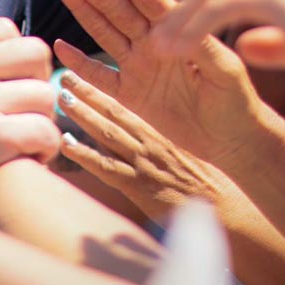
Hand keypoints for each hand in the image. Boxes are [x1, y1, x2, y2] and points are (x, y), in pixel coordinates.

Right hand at [0, 18, 58, 209]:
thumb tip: (20, 51)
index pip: (5, 28)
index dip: (19, 56)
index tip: (13, 82)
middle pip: (34, 52)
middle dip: (40, 79)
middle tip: (28, 107)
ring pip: (44, 93)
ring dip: (45, 118)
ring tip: (29, 136)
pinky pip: (44, 129)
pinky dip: (47, 146)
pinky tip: (33, 156)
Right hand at [51, 0, 270, 169]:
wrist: (234, 140)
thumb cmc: (237, 101)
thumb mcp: (223, 69)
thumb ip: (198, 46)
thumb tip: (165, 34)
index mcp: (176, 28)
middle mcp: (153, 42)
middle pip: (115, 5)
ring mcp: (139, 66)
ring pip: (103, 30)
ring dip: (81, 8)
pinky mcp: (131, 94)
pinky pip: (98, 76)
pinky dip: (79, 62)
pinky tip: (59, 45)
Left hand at [55, 70, 234, 222]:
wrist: (223, 209)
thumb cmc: (203, 184)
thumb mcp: (179, 157)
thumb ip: (153, 147)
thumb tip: (128, 143)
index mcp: (158, 134)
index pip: (125, 107)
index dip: (100, 91)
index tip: (80, 76)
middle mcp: (149, 142)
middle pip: (113, 111)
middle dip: (87, 92)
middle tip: (65, 76)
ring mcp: (142, 162)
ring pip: (106, 132)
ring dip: (82, 114)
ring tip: (62, 98)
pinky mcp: (139, 185)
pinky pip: (106, 167)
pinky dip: (84, 155)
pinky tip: (66, 144)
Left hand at [150, 0, 284, 96]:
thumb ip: (273, 40)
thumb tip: (242, 43)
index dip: (202, 5)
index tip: (179, 29)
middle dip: (183, 8)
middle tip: (156, 34)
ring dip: (180, 20)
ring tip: (157, 48)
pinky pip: (217, 8)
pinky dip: (192, 28)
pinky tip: (176, 51)